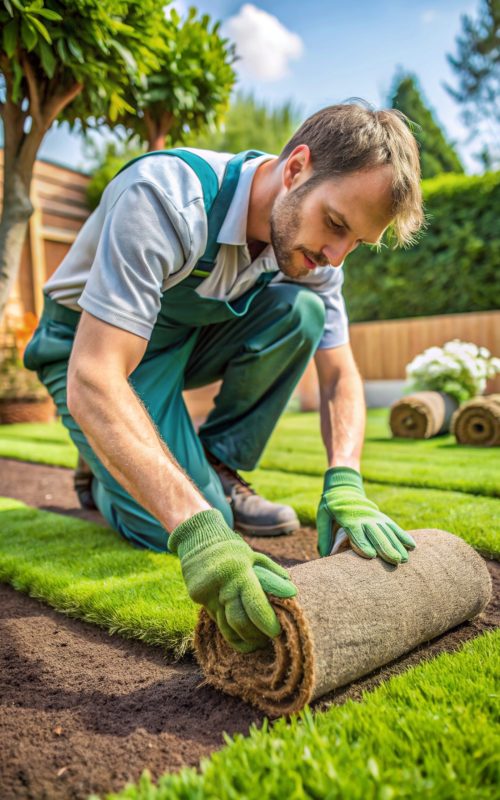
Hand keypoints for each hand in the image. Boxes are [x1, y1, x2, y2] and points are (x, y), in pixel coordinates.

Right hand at [169, 509, 296, 651]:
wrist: (198, 540)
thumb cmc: (232, 550)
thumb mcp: (253, 556)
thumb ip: (272, 574)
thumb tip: (292, 592)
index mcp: (238, 569)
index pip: (254, 602)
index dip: (266, 621)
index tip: (277, 632)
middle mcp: (220, 582)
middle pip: (239, 619)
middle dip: (256, 634)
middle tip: (269, 639)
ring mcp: (206, 592)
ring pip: (226, 625)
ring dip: (243, 638)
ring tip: (258, 643)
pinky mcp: (197, 598)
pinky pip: (217, 621)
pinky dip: (230, 633)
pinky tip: (241, 639)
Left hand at [316, 467, 415, 563]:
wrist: (344, 488)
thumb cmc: (331, 506)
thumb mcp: (322, 516)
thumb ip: (324, 535)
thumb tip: (325, 556)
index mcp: (348, 518)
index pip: (356, 532)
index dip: (363, 543)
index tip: (372, 555)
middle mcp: (365, 518)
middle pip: (376, 534)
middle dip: (386, 548)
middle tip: (395, 561)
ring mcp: (376, 518)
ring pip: (388, 532)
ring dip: (397, 545)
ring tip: (405, 559)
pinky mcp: (382, 518)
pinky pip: (394, 527)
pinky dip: (403, 536)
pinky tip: (413, 546)